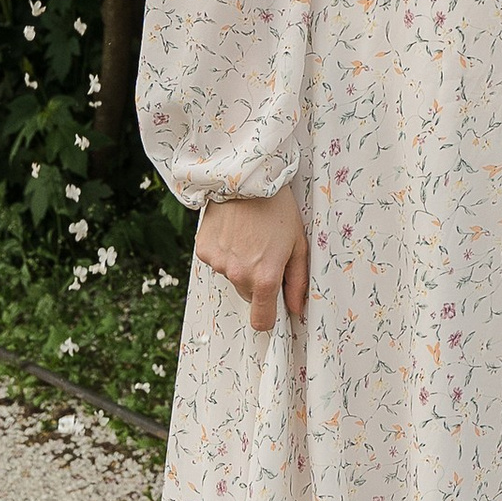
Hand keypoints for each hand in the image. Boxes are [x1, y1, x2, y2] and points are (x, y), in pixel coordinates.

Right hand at [197, 186, 309, 333]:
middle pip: (248, 294)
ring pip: (232, 276)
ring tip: (249, 236)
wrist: (246, 180)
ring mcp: (219, 263)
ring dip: (240, 264)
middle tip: (265, 252)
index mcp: (265, 278)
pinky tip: (234, 231)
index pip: (261, 320)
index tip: (271, 307)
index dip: (268, 316)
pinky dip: (225, 251)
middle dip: (257, 280)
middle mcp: (239, 275)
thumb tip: (295, 308)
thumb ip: (297, 281)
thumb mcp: (297, 244)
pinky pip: (217, 261)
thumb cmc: (277, 209)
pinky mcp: (204, 250)